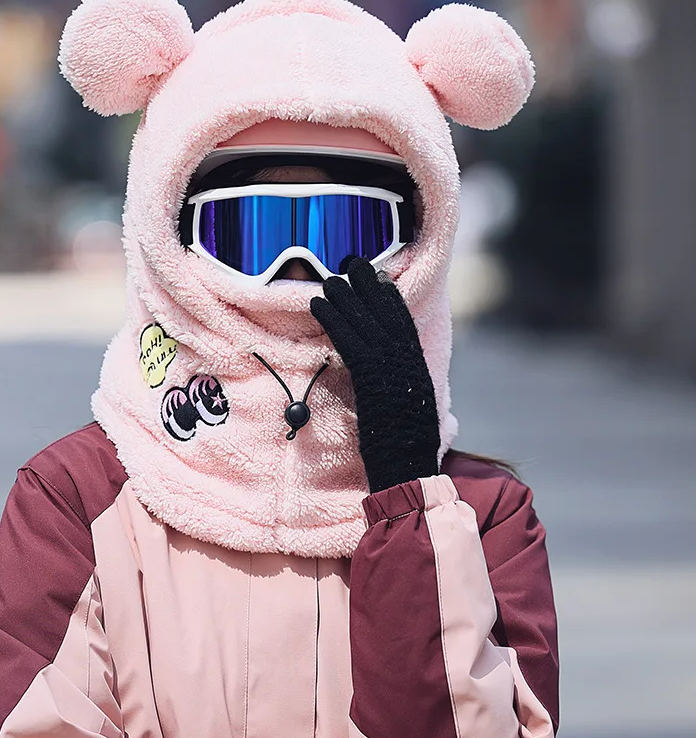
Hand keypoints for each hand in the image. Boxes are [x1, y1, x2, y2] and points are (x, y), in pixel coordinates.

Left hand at [310, 258, 439, 492]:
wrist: (409, 473)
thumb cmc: (406, 453)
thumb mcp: (410, 415)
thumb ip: (402, 392)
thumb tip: (394, 380)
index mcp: (419, 372)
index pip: (405, 326)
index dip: (389, 300)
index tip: (378, 279)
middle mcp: (410, 366)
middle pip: (388, 316)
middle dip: (370, 288)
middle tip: (353, 263)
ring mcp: (395, 373)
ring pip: (368, 325)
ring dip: (347, 298)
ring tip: (329, 279)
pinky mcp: (375, 382)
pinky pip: (351, 343)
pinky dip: (334, 321)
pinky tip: (319, 306)